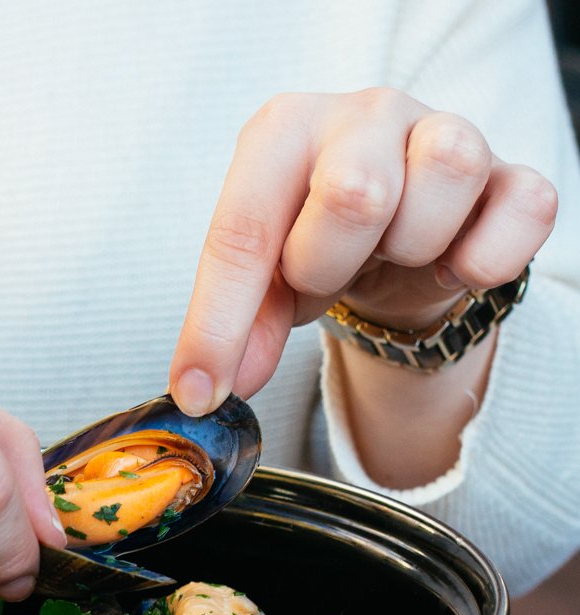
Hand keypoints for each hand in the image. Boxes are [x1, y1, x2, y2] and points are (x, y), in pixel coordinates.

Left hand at [169, 88, 557, 413]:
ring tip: (388, 256)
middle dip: (326, 266)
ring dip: (410, 251)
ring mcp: (444, 130)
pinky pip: (522, 211)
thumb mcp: (266, 283)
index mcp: (282, 132)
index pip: (243, 231)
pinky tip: (453, 263)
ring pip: (443, 180)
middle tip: (325, 273)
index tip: (202, 392)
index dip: (219, 324)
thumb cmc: (318, 245)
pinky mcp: (509, 172)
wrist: (396, 236)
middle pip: (353, 193)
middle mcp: (364, 113)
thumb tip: (211, 389)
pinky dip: (486, 257)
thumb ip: (239, 329)